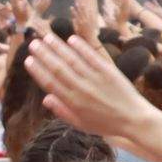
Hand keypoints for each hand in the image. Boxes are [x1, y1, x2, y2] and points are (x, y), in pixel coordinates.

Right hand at [26, 32, 161, 147]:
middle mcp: (81, 89)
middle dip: (44, 55)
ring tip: (47, 37)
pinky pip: (92, 57)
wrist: (133, 119)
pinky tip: (71, 39)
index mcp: (73, 103)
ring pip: (72, 60)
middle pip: (58, 69)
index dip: (38, 71)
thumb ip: (63, 111)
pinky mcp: (108, 71)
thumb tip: (45, 98)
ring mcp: (95, 79)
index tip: (28, 60)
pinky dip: (81, 48)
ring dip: (58, 47)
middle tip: (33, 43)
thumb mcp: (81, 124)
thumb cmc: (106, 123)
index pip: (50, 84)